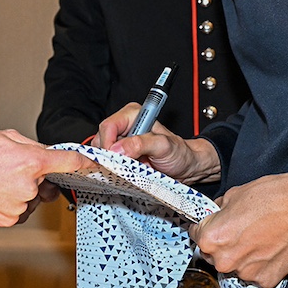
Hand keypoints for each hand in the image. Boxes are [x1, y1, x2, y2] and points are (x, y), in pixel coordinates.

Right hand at [0, 129, 94, 226]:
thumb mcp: (4, 136)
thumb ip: (32, 145)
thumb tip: (47, 152)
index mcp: (31, 161)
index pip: (69, 162)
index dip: (84, 162)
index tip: (92, 165)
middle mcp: (28, 186)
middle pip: (47, 180)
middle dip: (37, 173)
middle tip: (12, 166)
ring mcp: (19, 206)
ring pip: (33, 196)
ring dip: (24, 188)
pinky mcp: (8, 219)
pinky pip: (21, 209)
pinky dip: (13, 201)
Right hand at [95, 102, 220, 184]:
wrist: (186, 167)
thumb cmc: (179, 153)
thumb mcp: (164, 146)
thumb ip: (142, 144)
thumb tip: (117, 148)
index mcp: (133, 115)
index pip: (108, 126)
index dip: (107, 144)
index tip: (114, 159)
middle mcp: (125, 126)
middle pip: (101, 140)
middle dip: (108, 156)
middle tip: (123, 166)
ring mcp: (121, 142)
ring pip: (102, 153)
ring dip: (112, 164)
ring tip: (130, 169)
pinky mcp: (121, 156)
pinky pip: (107, 163)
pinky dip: (113, 170)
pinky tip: (126, 173)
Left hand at [190, 169, 287, 287]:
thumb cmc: (272, 197)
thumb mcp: (234, 194)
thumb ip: (219, 210)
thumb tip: (216, 215)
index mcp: (212, 238)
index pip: (196, 236)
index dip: (203, 227)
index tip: (211, 225)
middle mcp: (225, 259)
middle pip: (214, 254)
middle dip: (222, 243)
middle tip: (240, 230)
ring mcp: (246, 272)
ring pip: (235, 265)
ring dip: (241, 255)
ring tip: (258, 237)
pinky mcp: (266, 279)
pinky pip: (255, 273)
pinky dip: (260, 264)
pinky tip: (269, 247)